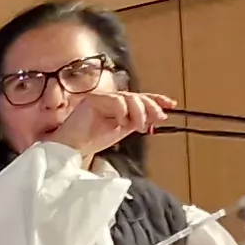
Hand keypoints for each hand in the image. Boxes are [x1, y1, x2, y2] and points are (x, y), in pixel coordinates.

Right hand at [53, 87, 174, 159]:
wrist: (72, 147)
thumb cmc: (91, 140)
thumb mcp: (122, 131)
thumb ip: (136, 122)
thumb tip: (155, 118)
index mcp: (118, 105)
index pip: (140, 98)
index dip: (157, 99)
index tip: (172, 105)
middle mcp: (111, 99)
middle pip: (137, 96)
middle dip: (151, 107)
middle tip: (158, 118)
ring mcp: (102, 98)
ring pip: (129, 98)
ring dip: (139, 112)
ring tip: (138, 127)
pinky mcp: (93, 100)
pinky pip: (115, 101)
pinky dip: (122, 112)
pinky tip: (120, 123)